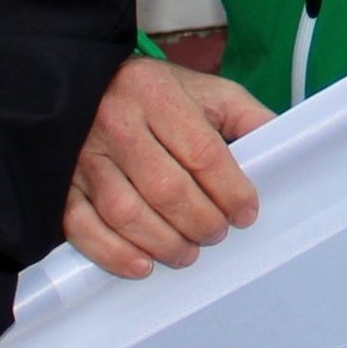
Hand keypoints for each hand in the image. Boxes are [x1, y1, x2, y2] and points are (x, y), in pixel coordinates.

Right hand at [65, 55, 272, 278]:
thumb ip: (246, 117)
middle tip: (216, 233)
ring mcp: (82, 155)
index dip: (231, 191)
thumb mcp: (204, 91)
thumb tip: (286, 148)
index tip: (246, 211)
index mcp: (156, 94)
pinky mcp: (60, 184)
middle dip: (201, 222)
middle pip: (167, 189)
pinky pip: (83, 228)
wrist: (84, 84)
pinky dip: (115, 254)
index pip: (204, 154)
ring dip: (165, 243)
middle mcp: (116, 122)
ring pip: (127, 213)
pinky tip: (143, 264)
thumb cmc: (152, 95)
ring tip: (187, 251)